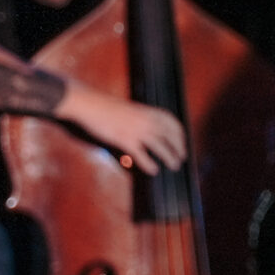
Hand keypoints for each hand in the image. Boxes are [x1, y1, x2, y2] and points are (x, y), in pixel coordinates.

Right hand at [61, 83, 187, 172]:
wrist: (90, 104)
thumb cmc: (107, 106)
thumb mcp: (131, 109)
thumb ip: (142, 117)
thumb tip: (149, 129)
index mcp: (149, 111)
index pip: (173, 123)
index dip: (181, 134)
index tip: (183, 142)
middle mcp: (147, 120)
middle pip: (171, 136)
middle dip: (179, 148)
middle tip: (181, 157)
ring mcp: (137, 131)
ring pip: (161, 146)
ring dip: (170, 157)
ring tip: (174, 166)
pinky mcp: (125, 140)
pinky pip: (142, 155)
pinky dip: (149, 164)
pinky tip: (153, 170)